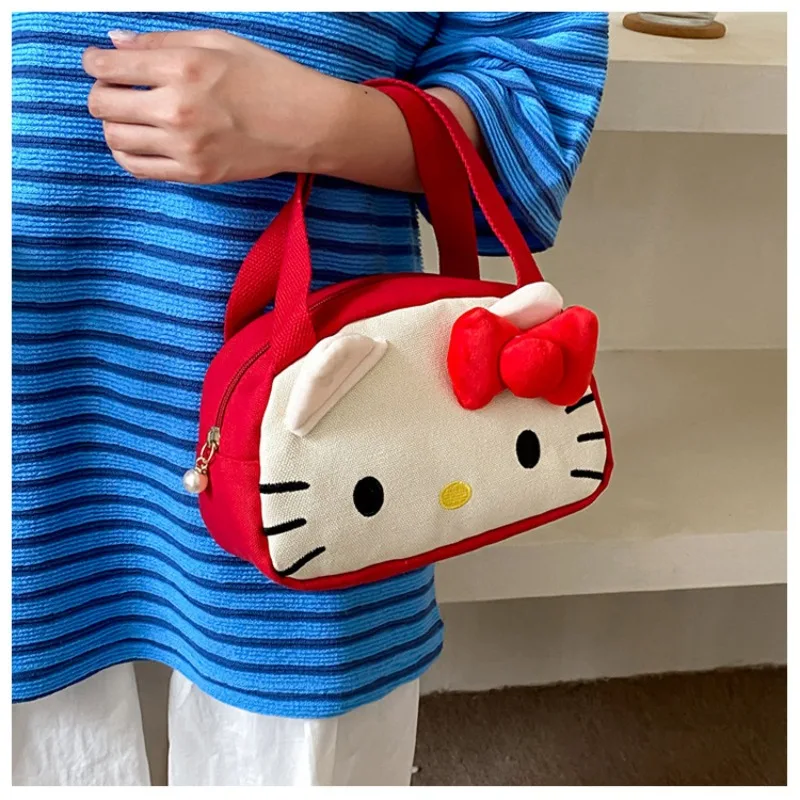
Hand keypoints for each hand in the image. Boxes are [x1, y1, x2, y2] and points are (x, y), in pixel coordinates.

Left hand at [82, 29, 354, 183]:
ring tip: (128, 117)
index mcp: (183, 68)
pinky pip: (139, 169)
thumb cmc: (268, 77)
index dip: (93, 62)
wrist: (306, 124)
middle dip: (100, 93)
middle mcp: (177, 109)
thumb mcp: (217, 42)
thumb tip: (116, 42)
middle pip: (103, 105)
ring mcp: (185, 146)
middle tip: (114, 90)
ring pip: (115, 139)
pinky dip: (127, 155)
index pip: (109, 67)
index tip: (97, 62)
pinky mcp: (195, 174)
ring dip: (112, 125)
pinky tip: (137, 143)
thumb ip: (162, 41)